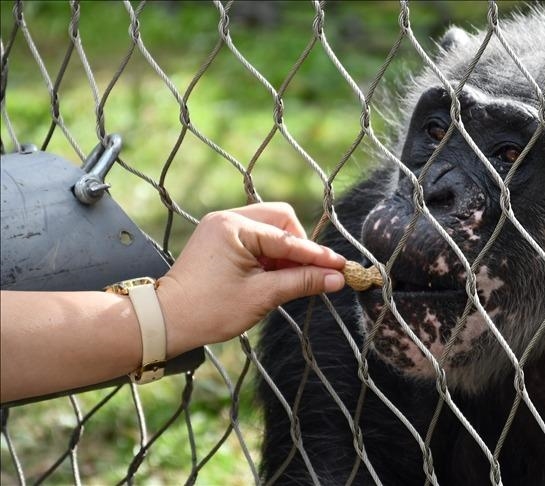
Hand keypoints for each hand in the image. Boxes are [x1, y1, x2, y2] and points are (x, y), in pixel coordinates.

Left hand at [156, 203, 344, 356]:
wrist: (166, 320)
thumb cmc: (209, 310)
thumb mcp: (262, 297)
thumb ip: (301, 282)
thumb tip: (336, 278)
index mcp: (235, 227)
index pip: (289, 239)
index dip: (317, 256)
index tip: (341, 267)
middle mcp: (227, 218)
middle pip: (282, 220)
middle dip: (300, 246)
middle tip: (310, 273)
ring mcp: (221, 226)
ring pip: (270, 228)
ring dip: (285, 251)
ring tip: (288, 280)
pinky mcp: (220, 238)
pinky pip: (256, 237)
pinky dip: (270, 254)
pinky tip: (273, 276)